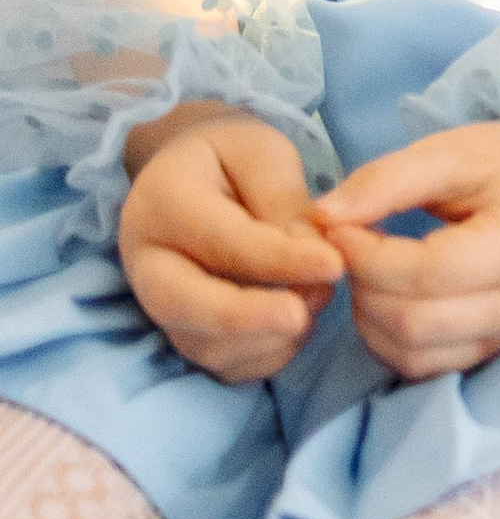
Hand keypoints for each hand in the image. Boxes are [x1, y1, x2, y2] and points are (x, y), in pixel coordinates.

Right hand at [120, 107, 346, 383]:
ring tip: (314, 300)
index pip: (220, 241)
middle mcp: (147, 260)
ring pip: (204, 345)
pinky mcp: (185, 334)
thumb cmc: (232, 159)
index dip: (278, 259)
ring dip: (267, 337)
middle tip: (302, 315)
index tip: (333, 264)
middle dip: (246, 318)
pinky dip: (266, 356)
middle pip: (183, 306)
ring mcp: (159, 305)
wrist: (195, 177)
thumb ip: (282, 200)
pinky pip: (222, 365)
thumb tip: (312, 253)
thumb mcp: (261, 153)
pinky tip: (298, 323)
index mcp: (163, 201)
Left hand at [309, 116, 499, 381]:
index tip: (338, 226)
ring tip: (365, 270)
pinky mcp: (487, 351)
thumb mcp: (449, 151)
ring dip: (368, 317)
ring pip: (411, 354)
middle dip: (363, 286)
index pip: (429, 272)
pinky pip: (420, 366)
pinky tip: (381, 296)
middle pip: (415, 322)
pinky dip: (384, 338)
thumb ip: (385, 180)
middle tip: (347, 247)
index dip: (368, 255)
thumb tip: (321, 219)